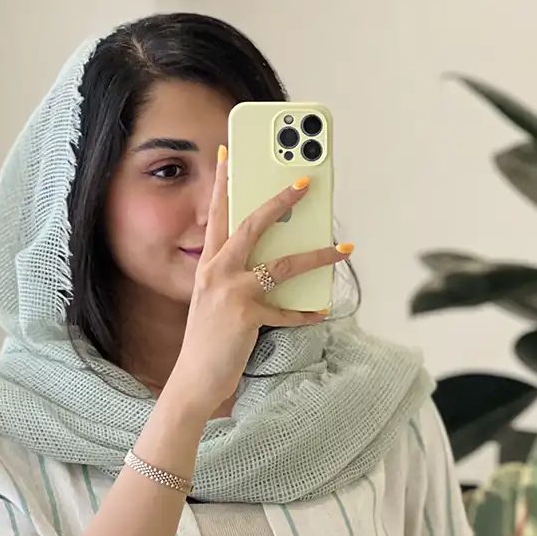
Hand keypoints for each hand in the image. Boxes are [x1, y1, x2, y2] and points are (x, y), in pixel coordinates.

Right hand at [165, 147, 350, 424]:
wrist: (193, 382)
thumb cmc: (207, 344)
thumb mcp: (214, 303)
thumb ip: (236, 279)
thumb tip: (274, 265)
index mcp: (208, 266)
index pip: (217, 216)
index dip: (224, 183)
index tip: (231, 153)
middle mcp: (217, 272)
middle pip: (252, 224)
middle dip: (281, 200)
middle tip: (306, 182)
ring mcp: (231, 293)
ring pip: (283, 264)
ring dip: (318, 255)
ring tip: (344, 248)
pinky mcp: (246, 317)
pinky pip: (287, 311)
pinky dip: (306, 313)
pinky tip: (322, 311)